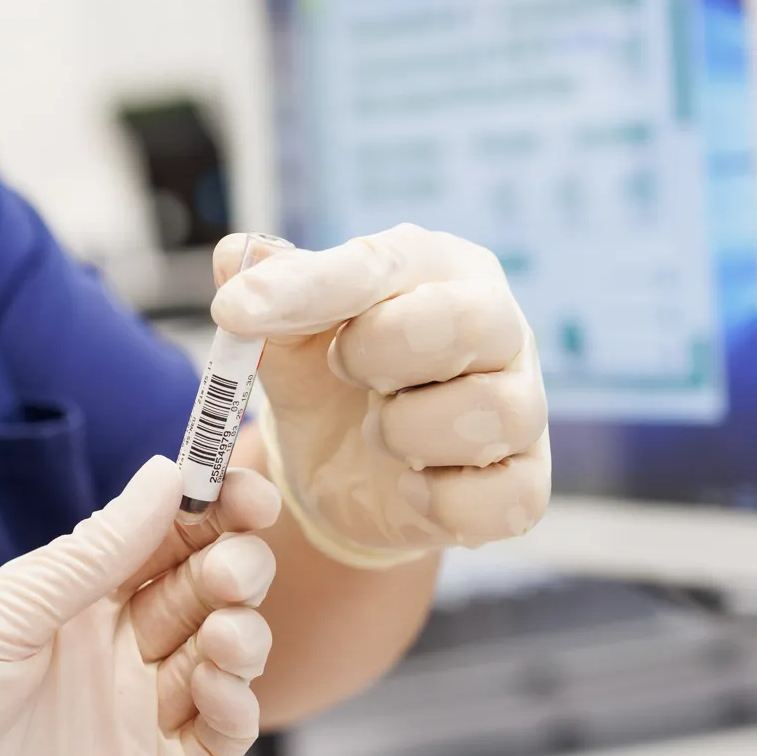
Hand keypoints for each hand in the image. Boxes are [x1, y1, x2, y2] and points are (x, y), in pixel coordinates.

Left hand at [0, 457, 274, 755]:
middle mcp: (110, 650)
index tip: (247, 493)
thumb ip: (93, 552)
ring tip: (222, 632)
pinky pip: (217, 737)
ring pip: (223, 659)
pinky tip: (218, 686)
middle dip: (234, 567)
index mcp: (71, 596)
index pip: (163, 538)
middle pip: (204, 591)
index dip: (214, 511)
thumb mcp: (6, 610)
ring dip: (244, 633)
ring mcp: (132, 716)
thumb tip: (164, 475)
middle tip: (230, 569)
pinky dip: (236, 706)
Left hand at [212, 225, 551, 565]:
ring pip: (494, 413)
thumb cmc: (326, 372)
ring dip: (407, 430)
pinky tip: (408, 485)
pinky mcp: (525, 483)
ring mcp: (522, 406)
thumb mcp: (284, 331)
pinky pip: (505, 499)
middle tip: (344, 370)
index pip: (381, 263)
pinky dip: (441, 500)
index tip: (231, 311)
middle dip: (380, 354)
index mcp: (436, 269)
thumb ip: (265, 289)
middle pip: (469, 322)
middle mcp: (497, 327)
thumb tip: (237, 255)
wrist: (344, 462)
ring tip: (376, 430)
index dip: (307, 288)